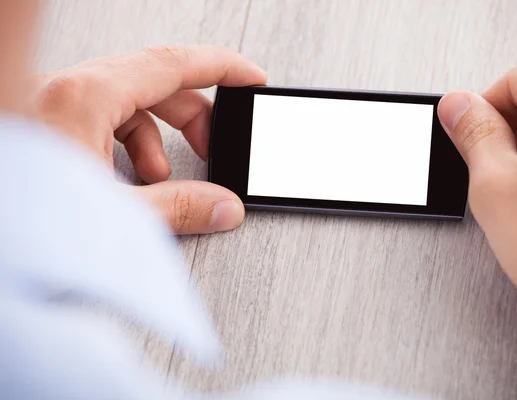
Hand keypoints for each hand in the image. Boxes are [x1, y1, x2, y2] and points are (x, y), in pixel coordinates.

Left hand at [33, 45, 266, 234]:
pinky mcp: (46, 124)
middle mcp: (65, 91)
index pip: (172, 63)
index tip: (251, 78)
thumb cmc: (17, 218)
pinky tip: (128, 180)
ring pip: (127, 102)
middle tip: (214, 147)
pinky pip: (102, 119)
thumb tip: (222, 206)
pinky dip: (126, 146)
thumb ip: (178, 208)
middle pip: (153, 82)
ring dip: (157, 138)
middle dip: (192, 116)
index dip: (222, 68)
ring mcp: (53, 105)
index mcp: (84, 96)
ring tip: (163, 177)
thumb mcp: (112, 216)